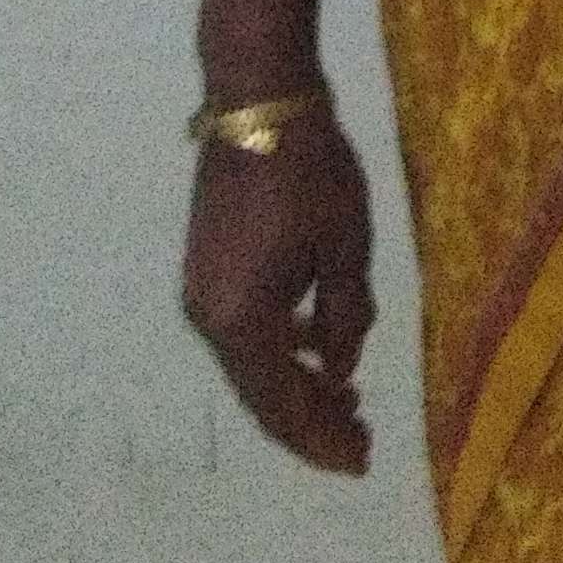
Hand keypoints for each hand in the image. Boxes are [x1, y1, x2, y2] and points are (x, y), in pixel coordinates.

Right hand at [181, 91, 377, 473]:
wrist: (258, 101)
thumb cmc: (310, 172)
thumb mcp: (346, 248)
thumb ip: (346, 318)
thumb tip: (339, 371)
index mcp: (242, 320)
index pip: (284, 403)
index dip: (323, 438)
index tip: (361, 461)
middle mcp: (210, 318)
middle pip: (261, 393)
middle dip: (310, 423)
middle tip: (360, 442)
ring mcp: (201, 294)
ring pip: (251, 365)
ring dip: (295, 386)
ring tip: (347, 402)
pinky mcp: (207, 269)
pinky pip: (244, 332)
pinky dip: (280, 350)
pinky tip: (316, 346)